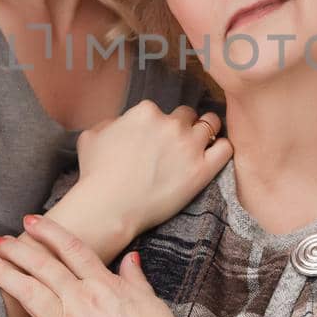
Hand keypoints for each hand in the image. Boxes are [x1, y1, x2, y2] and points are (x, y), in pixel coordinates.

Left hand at [0, 218, 196, 316]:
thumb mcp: (150, 300)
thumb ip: (134, 278)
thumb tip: (130, 257)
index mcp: (104, 284)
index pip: (71, 249)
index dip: (48, 232)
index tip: (29, 221)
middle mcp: (82, 299)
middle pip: (44, 266)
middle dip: (18, 250)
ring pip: (29, 294)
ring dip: (4, 276)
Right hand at [71, 101, 232, 239]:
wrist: (108, 207)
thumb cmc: (96, 175)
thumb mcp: (91, 137)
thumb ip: (110, 122)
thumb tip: (119, 123)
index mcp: (145, 111)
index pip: (161, 110)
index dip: (159, 124)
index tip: (156, 138)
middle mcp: (170, 123)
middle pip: (187, 115)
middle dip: (183, 126)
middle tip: (177, 144)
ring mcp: (188, 146)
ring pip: (210, 124)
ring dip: (206, 132)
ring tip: (200, 145)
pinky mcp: (202, 169)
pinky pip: (225, 148)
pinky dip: (221, 148)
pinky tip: (213, 155)